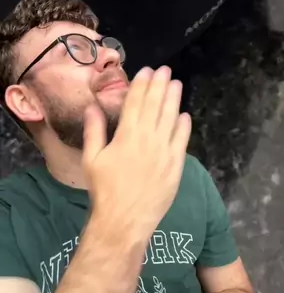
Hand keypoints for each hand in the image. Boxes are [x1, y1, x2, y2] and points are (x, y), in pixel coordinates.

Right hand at [82, 66, 191, 242]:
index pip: (136, 102)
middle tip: (165, 70)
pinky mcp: (176, 165)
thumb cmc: (104, 190)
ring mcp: (164, 151)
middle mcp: (148, 138)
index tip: (146, 70)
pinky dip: (183, 125)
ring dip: (173, 99)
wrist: (124, 222)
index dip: (142, 84)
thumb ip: (94, 131)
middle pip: (155, 105)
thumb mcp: (91, 160)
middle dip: (160, 85)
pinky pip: (182, 140)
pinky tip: (184, 114)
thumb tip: (92, 106)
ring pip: (171, 118)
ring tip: (176, 84)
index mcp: (126, 135)